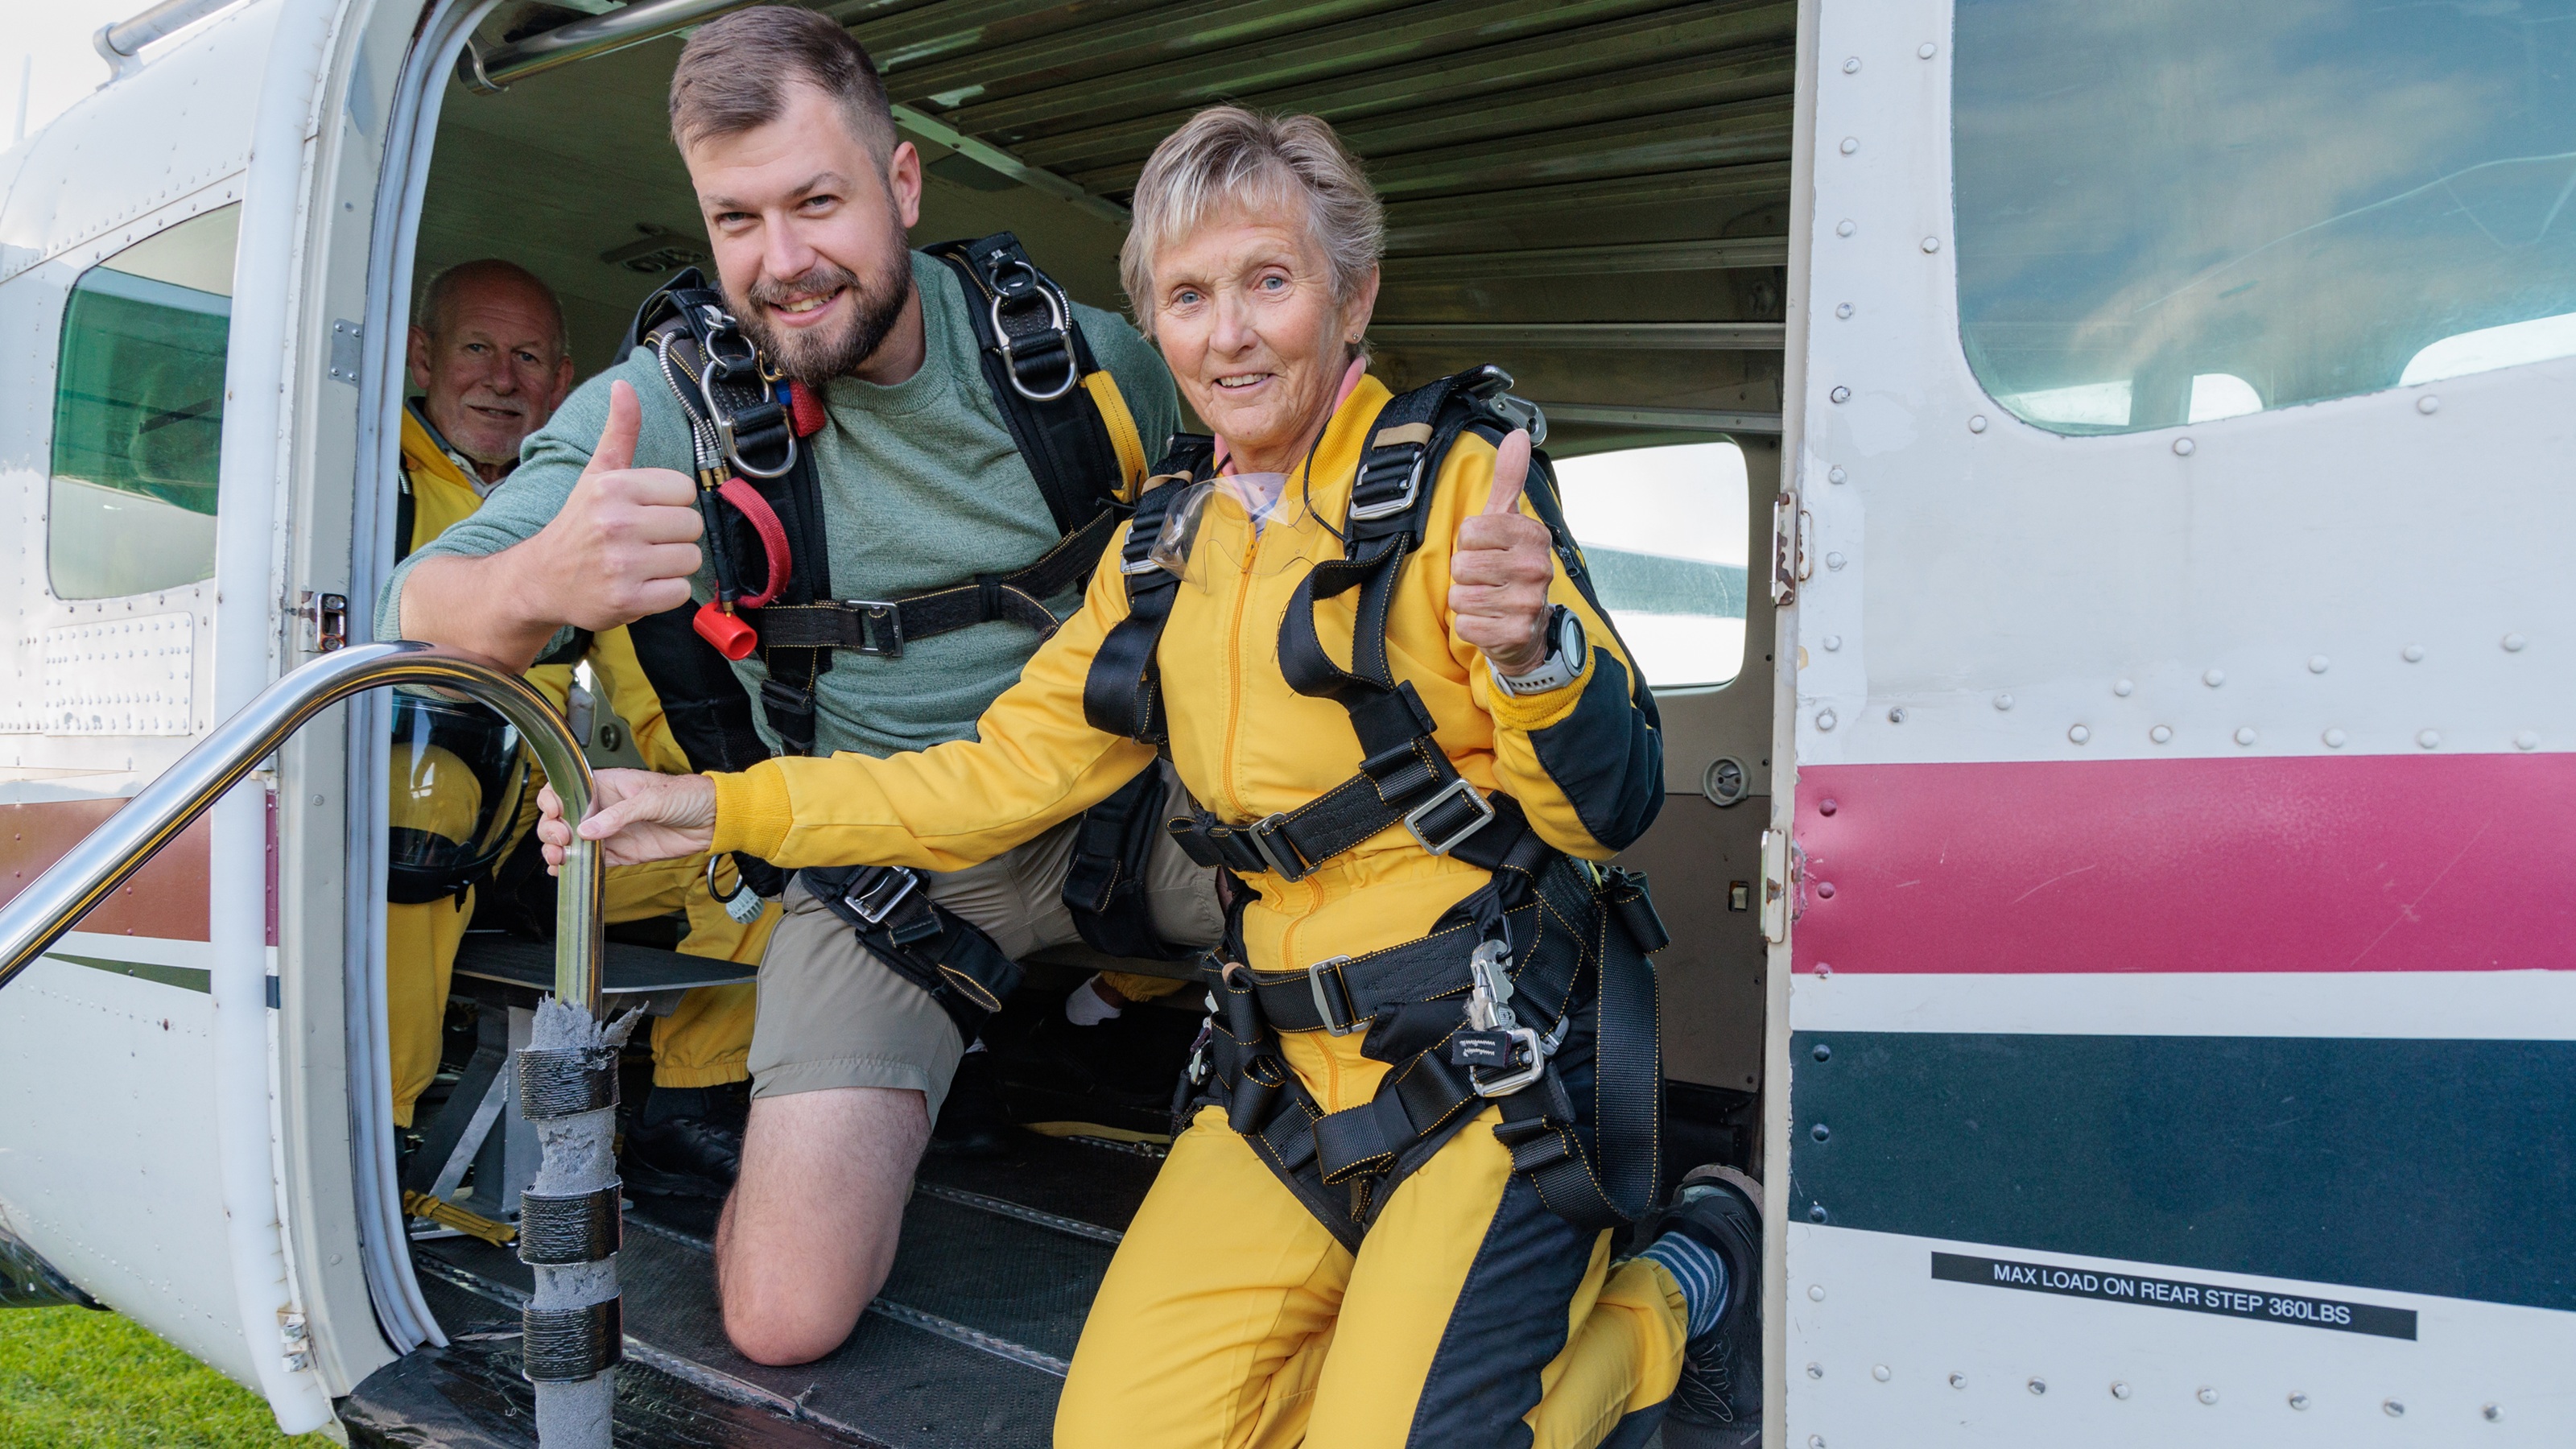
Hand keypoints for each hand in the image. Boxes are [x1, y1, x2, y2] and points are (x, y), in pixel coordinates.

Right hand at [520, 380, 703, 630]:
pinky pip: (679, 592)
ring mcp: (622, 564)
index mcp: (613, 487)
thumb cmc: (577, 525)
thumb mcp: (596, 475)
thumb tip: (624, 384)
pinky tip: (640, 585)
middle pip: (692, 524)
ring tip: (642, 562)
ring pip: (691, 558)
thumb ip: (619, 432)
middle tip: (643, 540)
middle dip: (673, 534)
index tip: (645, 511)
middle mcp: (617, 523)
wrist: (541, 579)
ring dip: (672, 564)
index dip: (670, 503)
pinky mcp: (628, 600)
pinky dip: (665, 592)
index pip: (685, 490)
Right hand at [537, 769, 718, 870]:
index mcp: (607, 785)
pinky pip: (591, 860)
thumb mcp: (652, 798)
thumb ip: (619, 814)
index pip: (566, 789)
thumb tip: (588, 829)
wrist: (712, 821)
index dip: (553, 800)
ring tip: (559, 858)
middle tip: (562, 839)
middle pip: (562, 818)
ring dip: (558, 850)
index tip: (555, 812)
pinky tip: (566, 871)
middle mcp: (603, 808)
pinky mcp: (620, 852)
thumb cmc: (687, 796)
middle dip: (552, 829)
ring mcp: (609, 832)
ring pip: (571, 842)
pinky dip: (575, 867)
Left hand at [1448, 429, 1553, 675]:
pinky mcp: (1515, 634)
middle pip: (1462, 564)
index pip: (1469, 531)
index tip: (1488, 550)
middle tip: (1487, 579)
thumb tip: (1519, 434)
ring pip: (1460, 595)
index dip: (1469, 543)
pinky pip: (1465, 624)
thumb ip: (1509, 479)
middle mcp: (1537, 568)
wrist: (1528, 627)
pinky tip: (1490, 621)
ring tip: (1487, 599)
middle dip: (1465, 574)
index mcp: (1533, 536)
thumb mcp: (1507, 521)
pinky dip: (1470, 625)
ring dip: (1466, 600)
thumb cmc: (1508, 566)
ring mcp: (1529, 603)